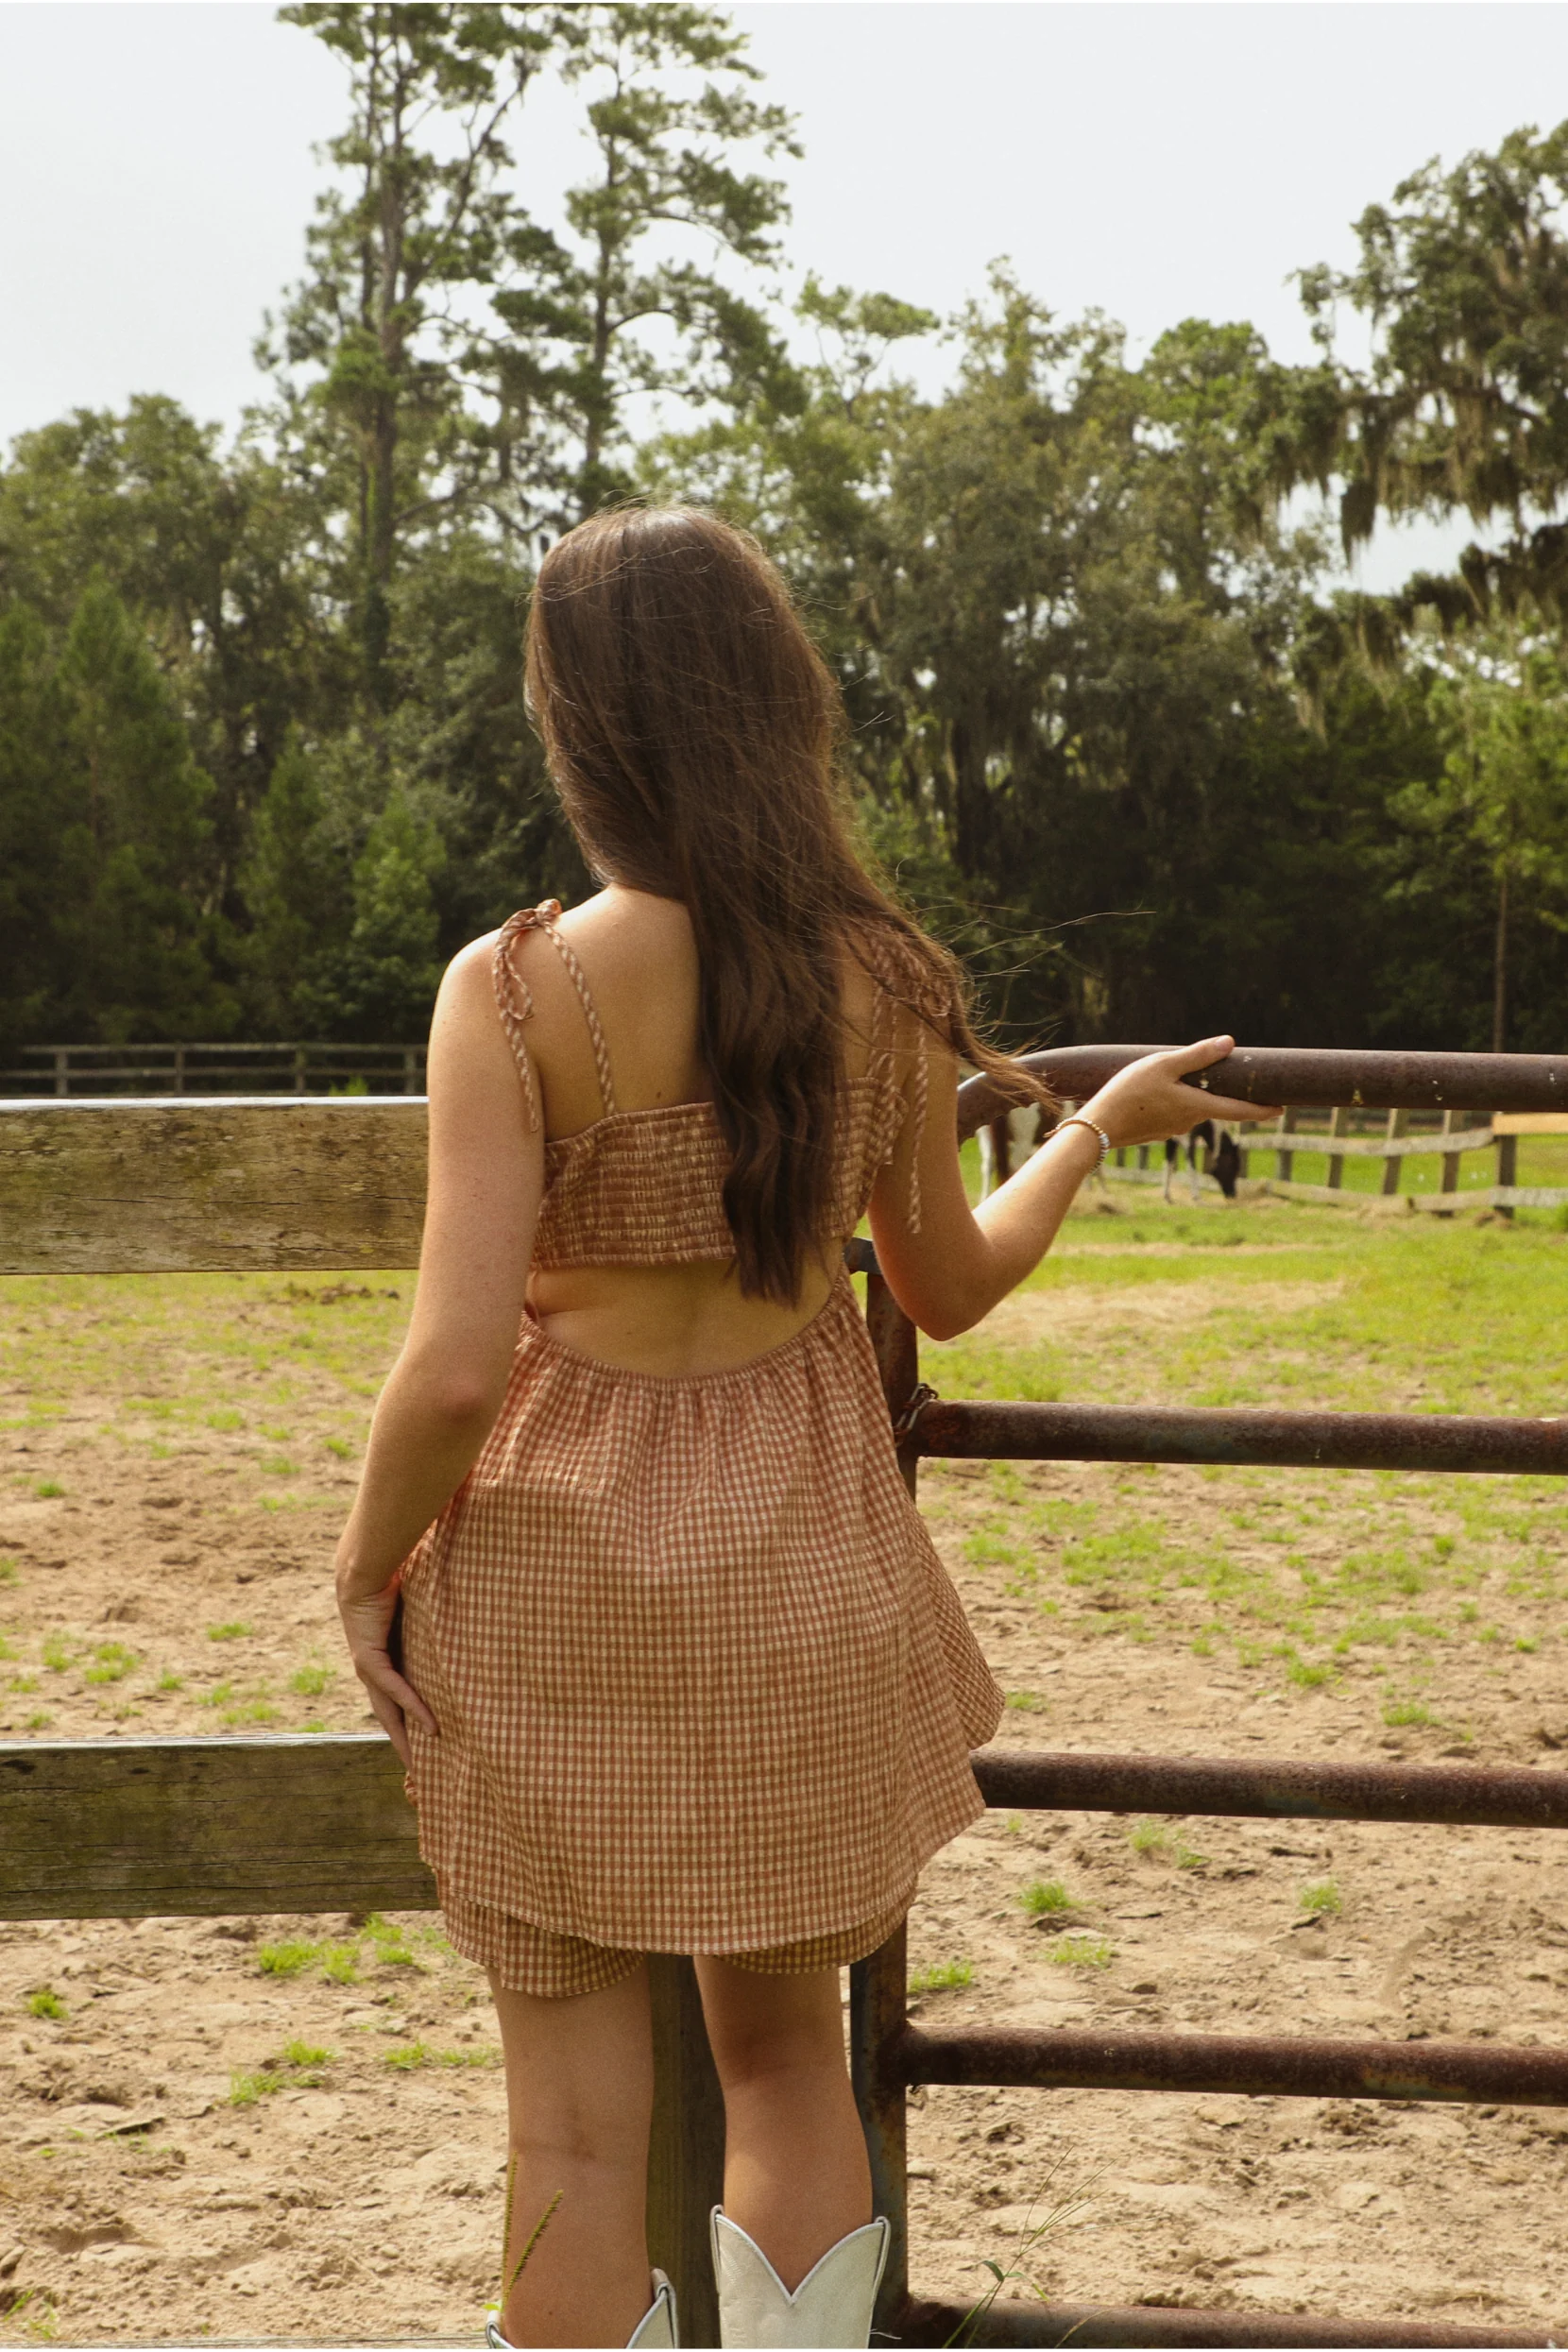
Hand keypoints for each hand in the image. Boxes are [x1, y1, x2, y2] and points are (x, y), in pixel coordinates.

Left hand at [336, 1572, 437, 1768]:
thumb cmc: (391, 1584)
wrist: (364, 1570)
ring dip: (405, 1738)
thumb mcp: (415, 1615)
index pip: (393, 1700)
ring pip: (388, 1712)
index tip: (423, 1744)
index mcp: (381, 1661)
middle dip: (403, 1744)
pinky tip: (431, 1727)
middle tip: (419, 1770)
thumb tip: (457, 1626)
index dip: (407, 1723)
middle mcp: (371, 1670)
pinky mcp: (370, 1659)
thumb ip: (430, 1628)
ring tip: (420, 1763)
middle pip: (388, 1716)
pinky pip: (395, 1690)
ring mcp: (368, 1668)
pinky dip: (413, 1708)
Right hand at [1079, 1036, 1280, 1149]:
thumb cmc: (1129, 1093)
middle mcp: (1189, 1121)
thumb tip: (1229, 1043)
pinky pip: (1175, 1112)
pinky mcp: (1156, 1130)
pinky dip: (1177, 1101)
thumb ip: (1196, 1055)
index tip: (1282, 1108)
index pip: (1239, 1110)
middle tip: (1235, 1078)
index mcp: (1197, 1106)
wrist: (1097, 1127)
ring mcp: (1172, 1128)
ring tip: (1183, 1074)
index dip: (1262, 1109)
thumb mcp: (1163, 1065)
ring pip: (1193, 1108)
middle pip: (1215, 1105)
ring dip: (1196, 1094)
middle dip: (1225, 1093)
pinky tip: (1158, 1090)